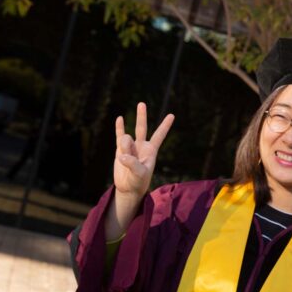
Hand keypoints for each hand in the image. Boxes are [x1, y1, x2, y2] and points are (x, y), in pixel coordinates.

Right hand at [104, 103, 172, 240]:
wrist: (128, 188)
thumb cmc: (138, 182)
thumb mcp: (139, 174)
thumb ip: (132, 164)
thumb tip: (122, 154)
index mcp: (151, 150)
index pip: (159, 135)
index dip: (165, 125)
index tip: (172, 115)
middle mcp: (142, 146)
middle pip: (142, 127)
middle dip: (142, 115)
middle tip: (142, 104)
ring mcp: (130, 147)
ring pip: (126, 138)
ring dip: (124, 147)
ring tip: (124, 160)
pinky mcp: (120, 150)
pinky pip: (119, 136)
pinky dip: (119, 127)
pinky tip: (120, 118)